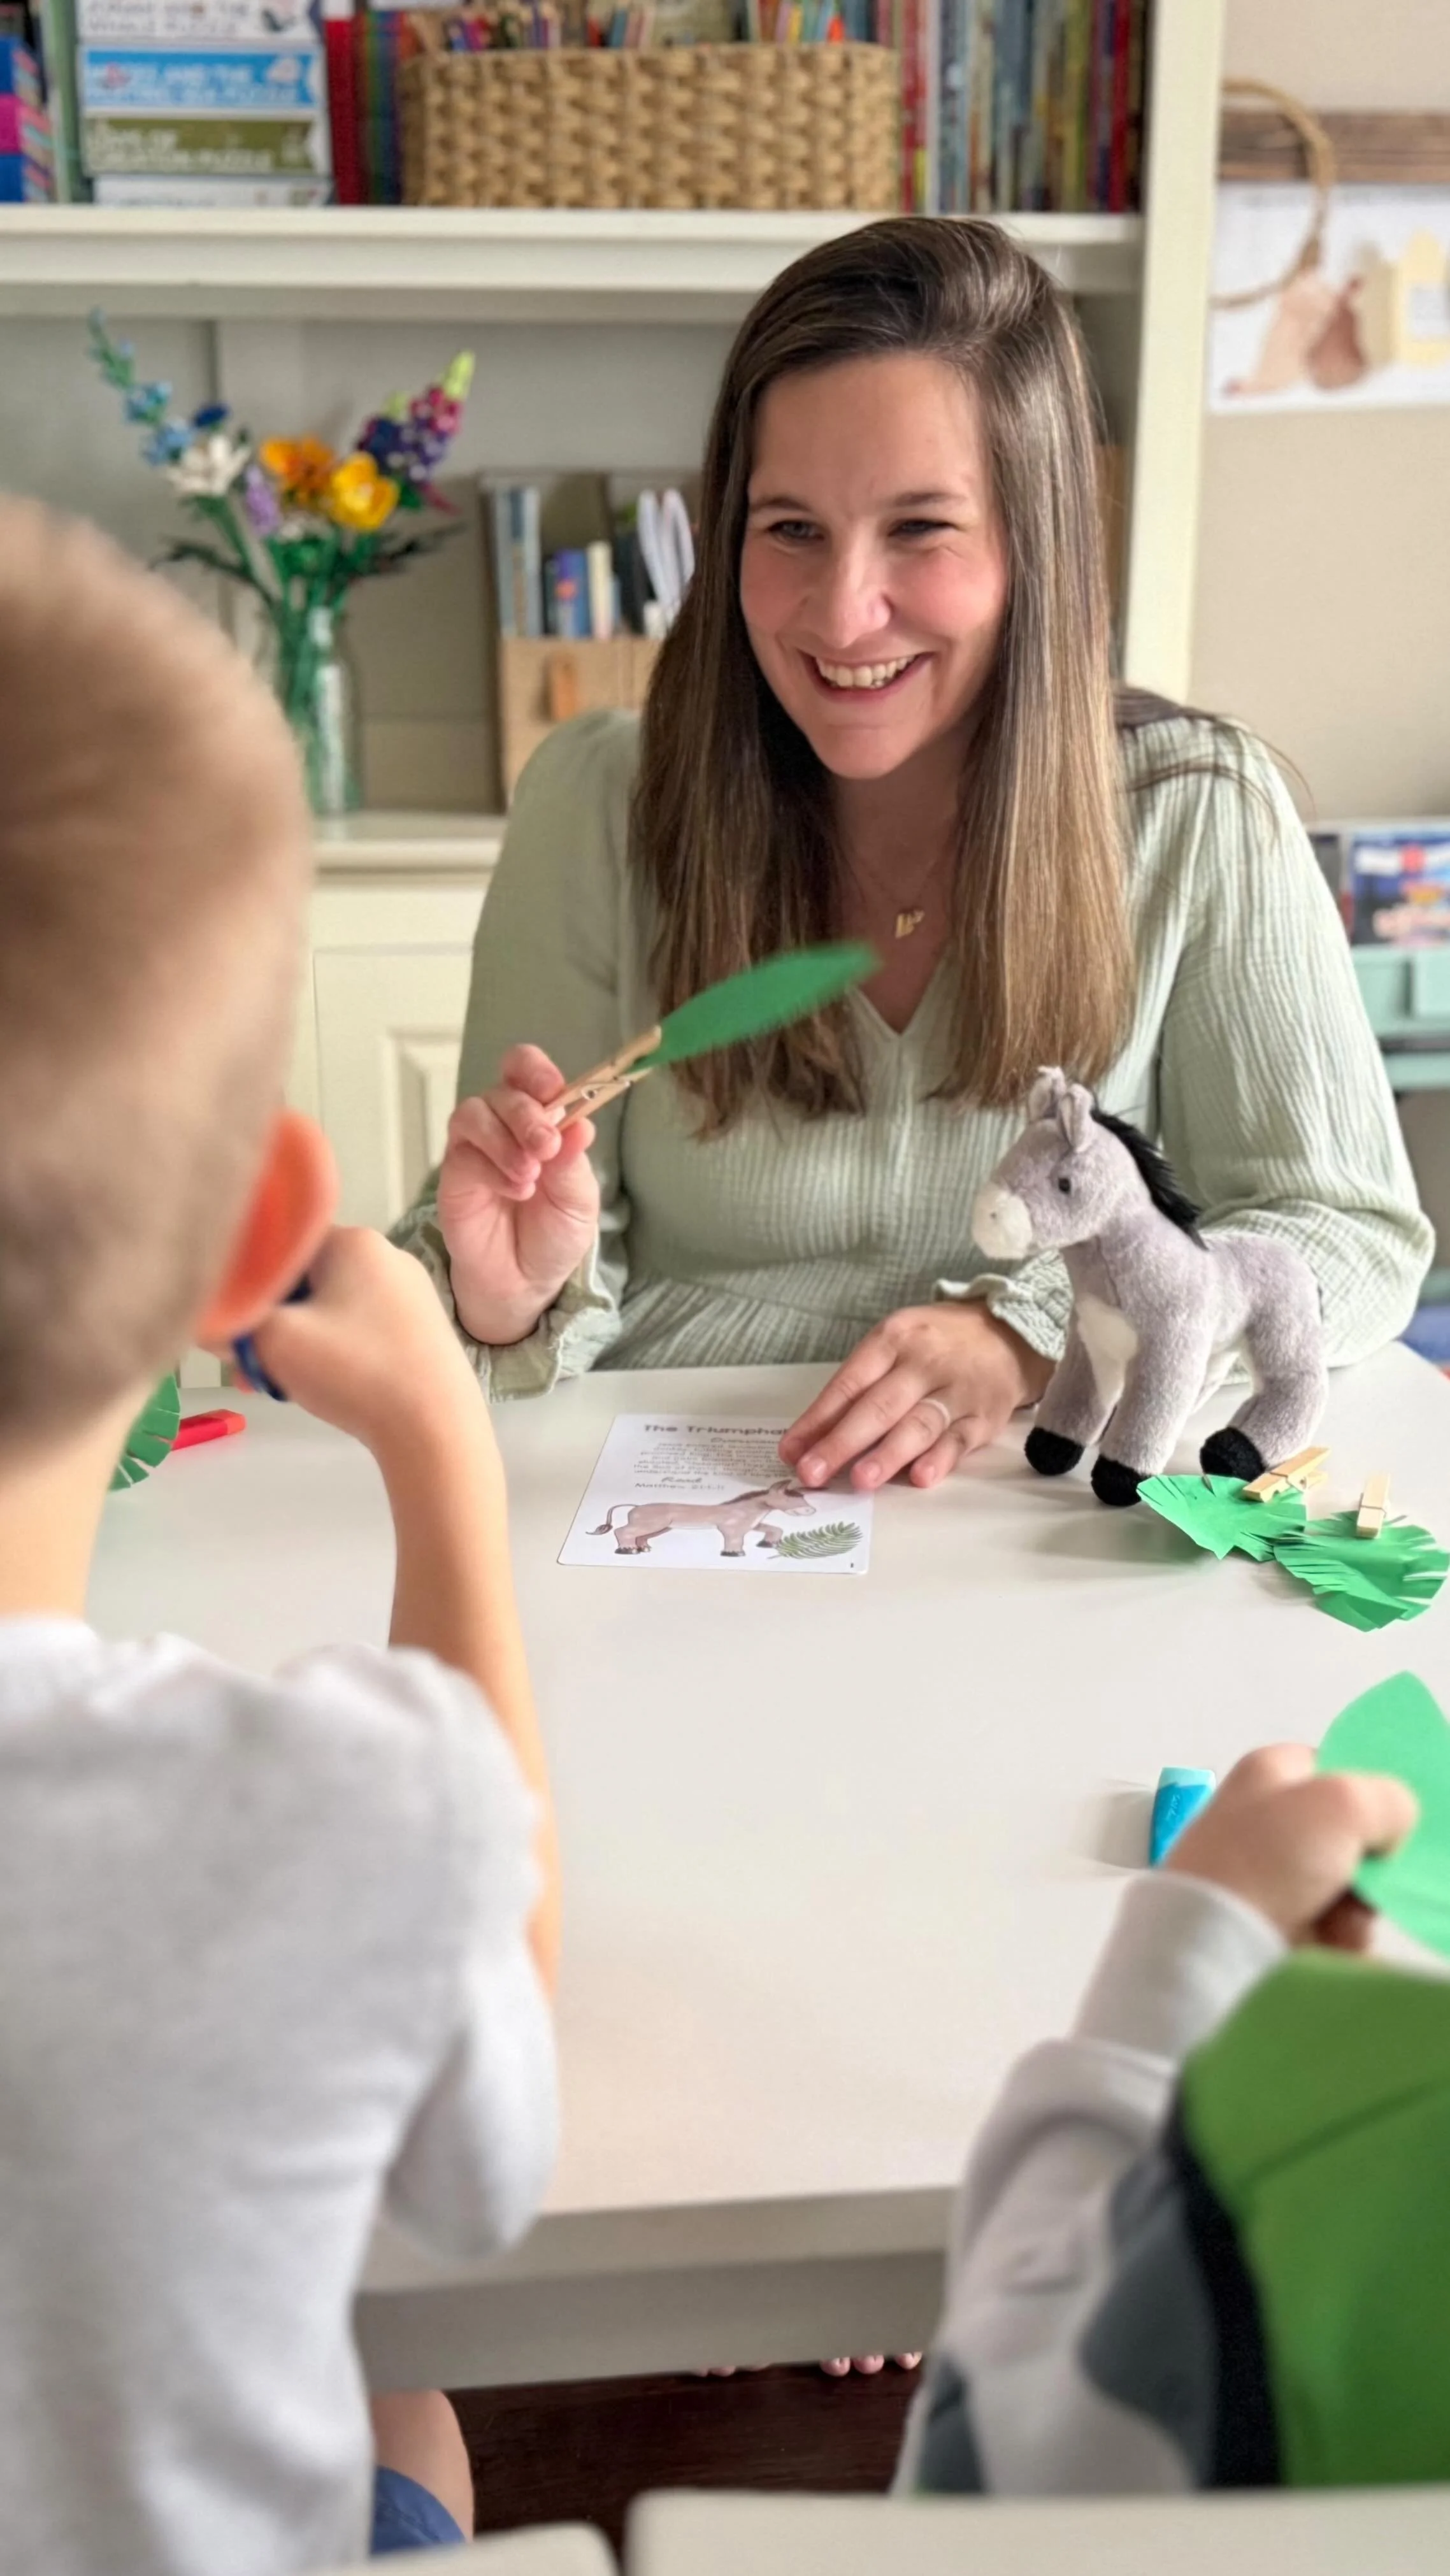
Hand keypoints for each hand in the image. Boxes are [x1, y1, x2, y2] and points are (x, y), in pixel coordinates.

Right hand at [223, 1226, 486, 1466]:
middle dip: (271, 1323)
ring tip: (283, 1385)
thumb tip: (209, 1321)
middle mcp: (389, 1255)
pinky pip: (361, 1331)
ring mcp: (413, 1293)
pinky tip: (326, 1388)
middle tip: (250, 1369)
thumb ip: (230, 1323)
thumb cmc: (353, 1372)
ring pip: (331, 1310)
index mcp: (355, 1240)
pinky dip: (335, 1354)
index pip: (280, 1247)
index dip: (247, 1287)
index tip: (233, 1328)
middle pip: (305, 1281)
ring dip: (299, 1344)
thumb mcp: (271, 1342)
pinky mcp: (424, 1331)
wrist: (435, 1429)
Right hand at [437, 1045, 601, 1346]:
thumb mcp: (578, 1200)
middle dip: (527, 1115)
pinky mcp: (454, 1176)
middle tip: (546, 1148)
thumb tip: (581, 1126)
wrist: (526, 1281)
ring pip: (472, 1113)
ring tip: (529, 1176)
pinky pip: (462, 1155)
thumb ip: (573, 1163)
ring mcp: (475, 1148)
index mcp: (539, 1117)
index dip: (534, 1070)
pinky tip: (516, 1191)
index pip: (525, 1071)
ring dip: (503, 1140)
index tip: (552, 1089)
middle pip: (502, 1091)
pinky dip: (491, 1169)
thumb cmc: (554, 1233)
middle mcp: (503, 1125)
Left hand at [778, 1304, 1052, 1492]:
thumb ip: (854, 1389)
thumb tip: (808, 1439)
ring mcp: (956, 1389)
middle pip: (879, 1405)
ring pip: (919, 1424)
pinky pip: (959, 1440)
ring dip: (888, 1454)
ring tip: (860, 1479)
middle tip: (813, 1472)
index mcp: (893, 1339)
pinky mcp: (983, 1416)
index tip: (791, 1451)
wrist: (1008, 1333)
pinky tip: (920, 1477)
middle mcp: (924, 1362)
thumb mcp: (893, 1346)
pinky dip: (940, 1459)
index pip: (849, 1383)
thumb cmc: (935, 1344)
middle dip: (842, 1442)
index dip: (818, 1419)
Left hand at [1165, 1743, 1418, 1950]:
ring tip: (1337, 1924)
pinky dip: (1333, 1943)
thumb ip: (1383, 1799)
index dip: (1361, 1796)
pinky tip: (1325, 1948)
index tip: (1379, 1824)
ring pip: (1339, 1890)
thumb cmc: (1261, 1864)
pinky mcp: (1264, 1926)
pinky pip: (1322, 1930)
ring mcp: (1261, 1877)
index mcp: (1267, 1773)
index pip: (1328, 1768)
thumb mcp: (1339, 1805)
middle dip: (1363, 1867)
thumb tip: (1392, 1822)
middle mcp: (1260, 1821)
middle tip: (1360, 1881)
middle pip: (1341, 1838)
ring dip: (1352, 1912)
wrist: (1211, 1946)